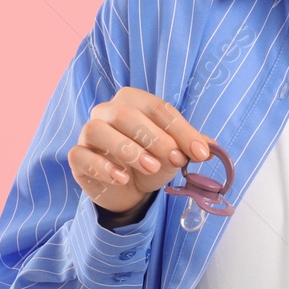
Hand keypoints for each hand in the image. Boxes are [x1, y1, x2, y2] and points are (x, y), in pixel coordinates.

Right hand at [69, 87, 213, 216]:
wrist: (128, 188)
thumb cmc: (150, 161)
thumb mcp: (174, 153)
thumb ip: (190, 147)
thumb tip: (211, 148)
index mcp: (133, 100)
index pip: (158, 108)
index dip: (181, 130)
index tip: (200, 153)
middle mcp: (106, 111)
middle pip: (126, 113)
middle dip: (154, 136)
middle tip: (175, 159)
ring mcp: (87, 132)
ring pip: (98, 129)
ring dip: (127, 149)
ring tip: (150, 167)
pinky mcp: (77, 156)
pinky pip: (82, 155)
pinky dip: (102, 167)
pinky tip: (122, 178)